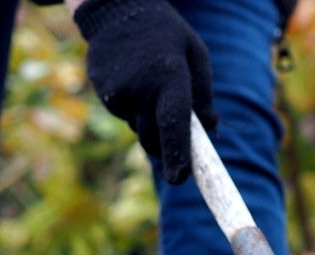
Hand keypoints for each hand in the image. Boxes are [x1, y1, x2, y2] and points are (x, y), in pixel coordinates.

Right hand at [74, 0, 216, 184]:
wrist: (117, 8)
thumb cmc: (167, 34)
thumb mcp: (195, 54)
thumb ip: (204, 94)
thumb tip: (210, 131)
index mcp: (170, 77)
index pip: (174, 124)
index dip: (177, 154)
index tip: (179, 178)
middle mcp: (141, 89)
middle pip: (154, 140)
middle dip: (166, 145)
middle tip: (173, 130)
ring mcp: (118, 93)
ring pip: (139, 130)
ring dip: (149, 122)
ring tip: (151, 86)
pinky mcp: (103, 94)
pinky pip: (124, 116)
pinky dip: (133, 110)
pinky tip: (134, 82)